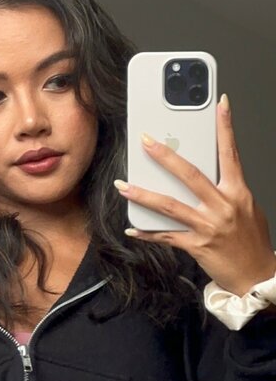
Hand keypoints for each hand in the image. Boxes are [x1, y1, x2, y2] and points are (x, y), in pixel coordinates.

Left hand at [115, 95, 274, 296]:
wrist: (257, 277)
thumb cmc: (252, 242)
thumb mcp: (247, 208)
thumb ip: (227, 189)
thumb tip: (206, 173)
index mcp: (238, 193)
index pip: (231, 153)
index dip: (225, 126)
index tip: (220, 103)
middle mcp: (223, 206)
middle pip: (190, 175)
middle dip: (165, 156)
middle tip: (146, 141)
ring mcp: (208, 226)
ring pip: (170, 206)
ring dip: (143, 194)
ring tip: (123, 184)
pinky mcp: (196, 246)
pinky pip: (166, 236)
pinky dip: (147, 232)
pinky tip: (132, 227)